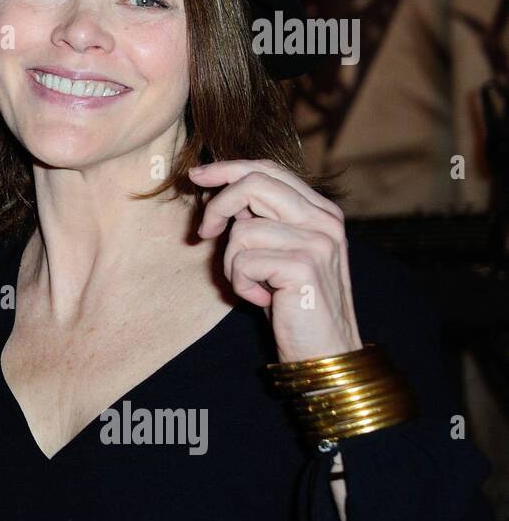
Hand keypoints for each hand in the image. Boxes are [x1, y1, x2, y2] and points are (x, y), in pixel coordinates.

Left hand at [189, 159, 361, 363]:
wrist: (325, 352)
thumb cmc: (292, 305)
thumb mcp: (274, 255)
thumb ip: (259, 222)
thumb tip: (219, 191)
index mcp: (320, 211)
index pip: (269, 171)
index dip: (228, 168)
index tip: (196, 175)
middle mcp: (324, 220)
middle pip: (255, 183)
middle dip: (217, 206)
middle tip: (203, 234)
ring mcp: (318, 241)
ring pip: (243, 230)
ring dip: (232, 263)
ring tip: (251, 286)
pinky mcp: (304, 266)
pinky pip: (244, 261)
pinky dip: (240, 284)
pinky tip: (261, 300)